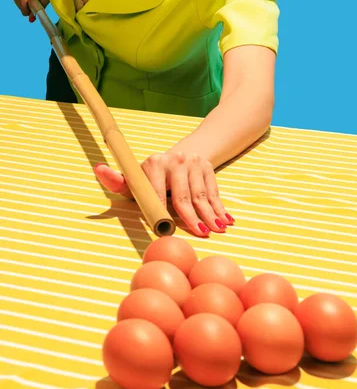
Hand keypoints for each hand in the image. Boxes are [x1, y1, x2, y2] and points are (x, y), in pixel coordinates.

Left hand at [94, 151, 234, 236]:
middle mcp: (176, 160)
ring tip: (217, 229)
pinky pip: (214, 191)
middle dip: (192, 217)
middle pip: (184, 195)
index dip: (163, 212)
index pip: (159, 193)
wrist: (180, 155)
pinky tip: (226, 220)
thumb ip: (116, 181)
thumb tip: (98, 169)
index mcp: (155, 163)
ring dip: (211, 214)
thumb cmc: (152, 176)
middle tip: (200, 233)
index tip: (167, 228)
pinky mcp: (207, 167)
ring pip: (202, 195)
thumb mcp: (134, 178)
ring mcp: (194, 163)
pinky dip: (220, 207)